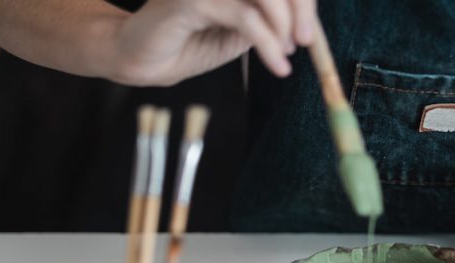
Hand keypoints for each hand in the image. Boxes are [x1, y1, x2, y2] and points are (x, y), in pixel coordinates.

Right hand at [110, 0, 316, 85]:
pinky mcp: (193, 0)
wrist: (145, 60)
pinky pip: (245, 17)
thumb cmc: (190, 43)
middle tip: (304, 41)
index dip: (302, 0)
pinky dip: (268, 43)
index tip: (308, 32)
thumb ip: (269, 20)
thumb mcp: (241, 32)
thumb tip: (305, 22)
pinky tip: (276, 64)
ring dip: (283, 26)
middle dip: (300, 8)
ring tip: (285, 55)